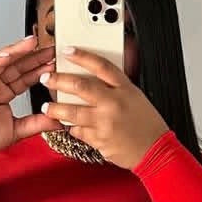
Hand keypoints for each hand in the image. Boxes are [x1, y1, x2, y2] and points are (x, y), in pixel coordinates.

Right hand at [0, 35, 53, 158]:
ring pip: (0, 61)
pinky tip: (7, 55)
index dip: (40, 69)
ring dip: (15, 51)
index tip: (55, 62)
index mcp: (4, 93)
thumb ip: (38, 123)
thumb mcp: (18, 130)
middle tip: (51, 47)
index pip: (26, 77)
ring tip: (31, 43)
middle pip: (16, 65)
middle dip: (33, 55)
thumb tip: (60, 121)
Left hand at [40, 49, 167, 168]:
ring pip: (72, 112)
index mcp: (125, 88)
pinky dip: (72, 128)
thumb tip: (94, 79)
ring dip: (56, 109)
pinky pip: (78, 131)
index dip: (82, 56)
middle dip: (59, 80)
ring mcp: (105, 122)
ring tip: (47, 107)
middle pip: (80, 86)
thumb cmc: (147, 124)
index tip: (67, 51)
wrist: (155, 150)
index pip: (101, 66)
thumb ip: (116, 88)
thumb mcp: (136, 98)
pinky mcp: (99, 139)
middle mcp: (113, 103)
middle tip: (46, 78)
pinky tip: (70, 125)